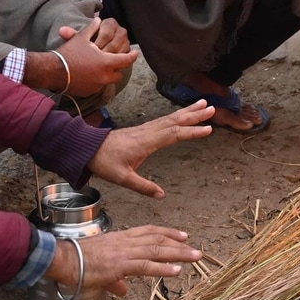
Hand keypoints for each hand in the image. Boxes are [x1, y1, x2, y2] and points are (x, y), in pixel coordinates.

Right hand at [44, 225, 201, 297]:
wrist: (63, 260)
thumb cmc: (77, 262)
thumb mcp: (101, 270)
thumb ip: (116, 281)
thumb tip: (124, 291)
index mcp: (121, 239)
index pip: (148, 231)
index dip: (167, 233)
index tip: (182, 235)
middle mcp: (126, 242)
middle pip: (157, 239)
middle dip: (179, 244)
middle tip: (196, 248)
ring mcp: (124, 252)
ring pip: (157, 250)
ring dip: (178, 253)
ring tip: (195, 256)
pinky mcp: (120, 265)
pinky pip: (145, 266)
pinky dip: (162, 268)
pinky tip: (176, 270)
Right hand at [56, 19, 139, 96]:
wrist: (53, 71)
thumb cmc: (69, 53)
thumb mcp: (81, 38)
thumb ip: (92, 28)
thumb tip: (98, 19)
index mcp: (106, 62)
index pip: (126, 60)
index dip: (132, 56)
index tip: (135, 53)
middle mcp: (104, 76)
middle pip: (119, 73)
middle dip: (118, 68)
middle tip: (114, 61)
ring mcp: (97, 86)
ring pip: (108, 81)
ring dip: (107, 75)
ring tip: (100, 68)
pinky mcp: (88, 92)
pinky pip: (97, 87)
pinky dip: (96, 81)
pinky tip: (89, 75)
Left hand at [87, 100, 213, 197]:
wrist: (88, 148)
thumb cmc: (104, 162)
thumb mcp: (122, 178)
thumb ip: (143, 186)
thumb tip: (161, 195)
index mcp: (145, 142)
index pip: (173, 135)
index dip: (191, 132)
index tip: (208, 129)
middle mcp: (148, 132)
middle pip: (175, 121)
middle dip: (194, 115)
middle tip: (212, 108)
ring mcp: (145, 129)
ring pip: (170, 118)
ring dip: (188, 111)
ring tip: (203, 104)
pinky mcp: (143, 130)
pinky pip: (164, 120)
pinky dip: (177, 116)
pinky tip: (183, 115)